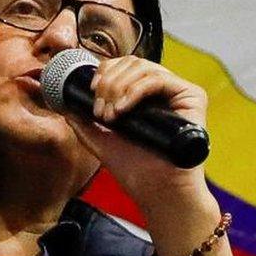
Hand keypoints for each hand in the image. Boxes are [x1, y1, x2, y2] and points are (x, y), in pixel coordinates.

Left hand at [64, 55, 210, 212]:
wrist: (158, 192)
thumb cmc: (137, 170)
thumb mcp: (101, 140)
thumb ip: (84, 121)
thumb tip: (63, 101)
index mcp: (145, 96)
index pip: (124, 66)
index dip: (104, 72)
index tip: (91, 91)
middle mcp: (164, 91)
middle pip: (131, 62)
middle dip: (108, 82)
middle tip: (100, 110)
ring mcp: (178, 92)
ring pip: (142, 67)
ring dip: (118, 87)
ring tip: (111, 115)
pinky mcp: (192, 96)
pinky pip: (158, 79)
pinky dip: (134, 90)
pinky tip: (123, 109)